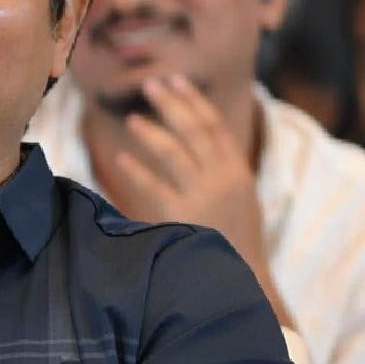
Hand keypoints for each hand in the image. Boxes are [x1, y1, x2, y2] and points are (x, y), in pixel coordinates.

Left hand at [108, 76, 268, 272]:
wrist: (243, 283)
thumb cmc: (236, 241)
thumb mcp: (239, 198)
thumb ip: (221, 168)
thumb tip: (199, 137)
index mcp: (239, 172)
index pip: (215, 126)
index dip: (194, 100)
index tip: (176, 80)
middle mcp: (224, 179)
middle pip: (194, 130)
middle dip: (171, 104)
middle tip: (149, 84)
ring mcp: (205, 198)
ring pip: (174, 152)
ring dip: (151, 132)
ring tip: (133, 120)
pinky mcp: (184, 219)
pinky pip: (155, 188)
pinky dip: (137, 171)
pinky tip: (121, 160)